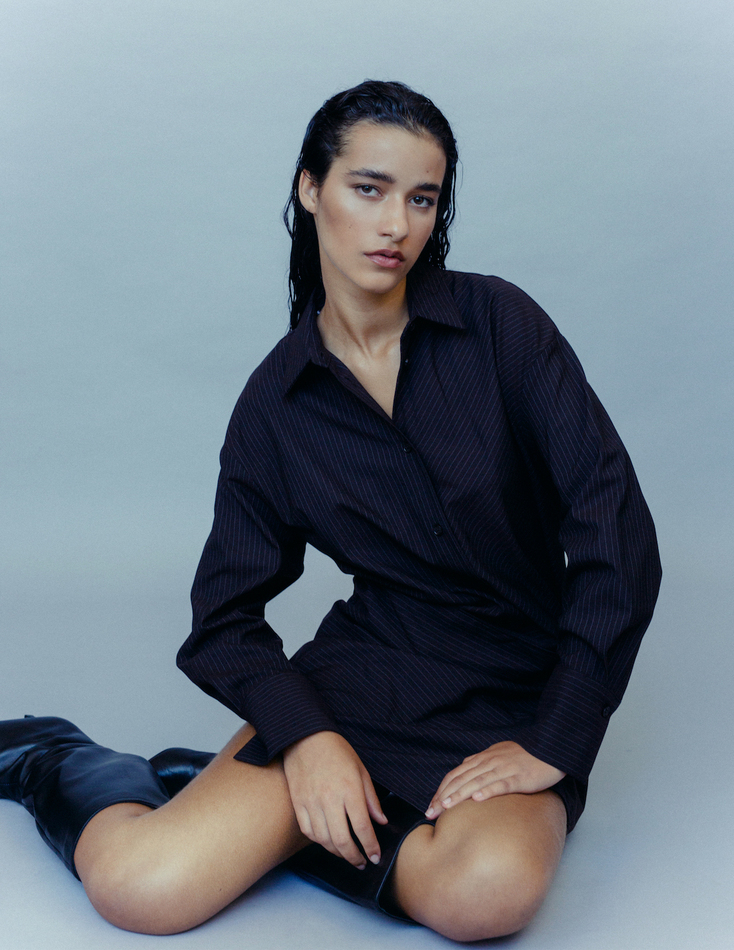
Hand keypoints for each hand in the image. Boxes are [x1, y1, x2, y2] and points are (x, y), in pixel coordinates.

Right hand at [282, 731, 387, 868]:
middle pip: (342, 840)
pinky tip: (328, 841)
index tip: (375, 857)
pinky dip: (319, 841)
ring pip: (324, 840)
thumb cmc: (337, 751)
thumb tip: (380, 822)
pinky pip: (308, 831)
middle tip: (361, 863)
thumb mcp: (360, 770)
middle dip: (354, 857)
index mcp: (349, 790)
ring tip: (346, 854)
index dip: (370, 847)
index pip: (362, 828)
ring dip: (337, 852)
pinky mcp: (298, 803)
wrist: (305, 737)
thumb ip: (371, 798)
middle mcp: (330, 799)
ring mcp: (311, 803)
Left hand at [425, 741, 564, 818]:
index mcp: (483, 758)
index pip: (456, 774)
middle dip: (444, 796)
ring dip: (460, 794)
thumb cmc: (524, 755)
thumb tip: (464, 766)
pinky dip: (488, 791)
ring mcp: (504, 769)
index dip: (442, 789)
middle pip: (462, 779)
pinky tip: (477, 799)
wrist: (550, 750)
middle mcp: (490, 763)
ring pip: (477, 782)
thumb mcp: (498, 753)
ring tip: (446, 806)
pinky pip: (502, 784)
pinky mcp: (519, 778)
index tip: (431, 805)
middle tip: (430, 812)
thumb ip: (481, 761)